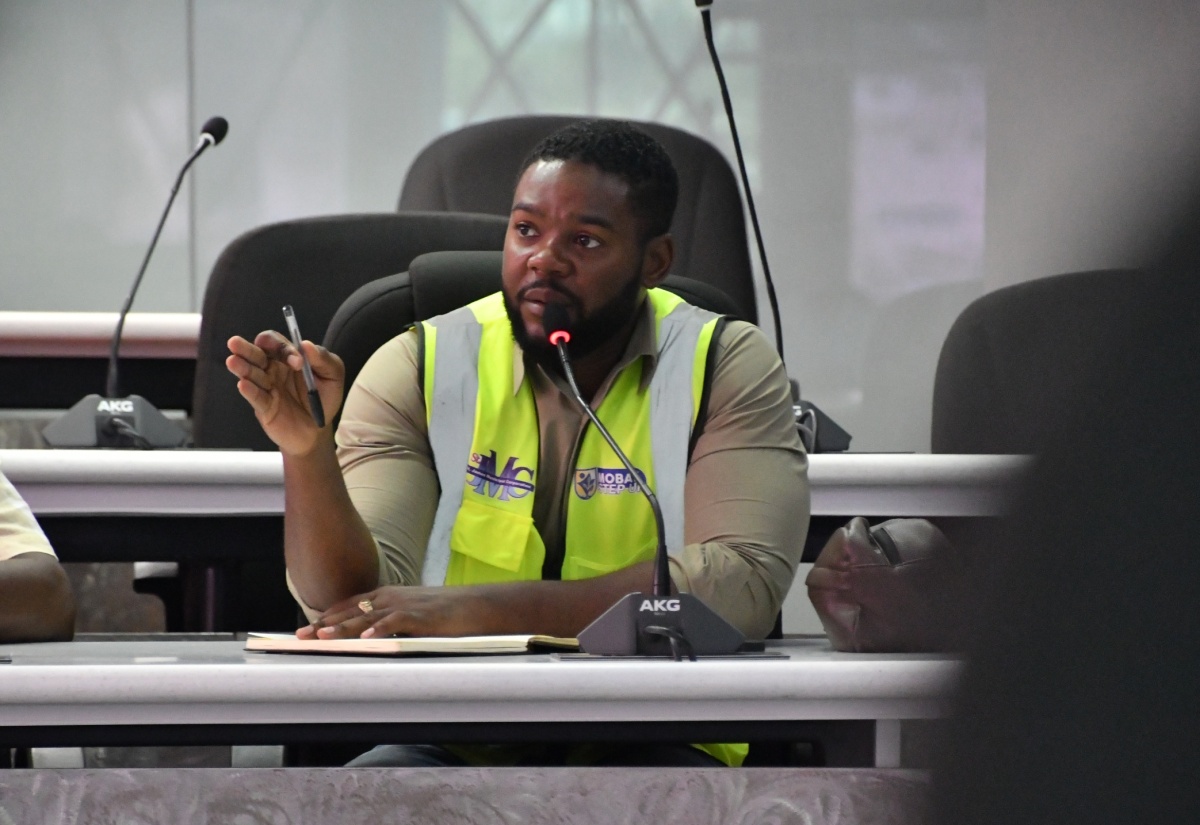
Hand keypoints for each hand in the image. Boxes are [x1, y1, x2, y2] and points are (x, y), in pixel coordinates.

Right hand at [225, 331, 344, 455]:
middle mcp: (273, 369)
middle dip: (246, 348)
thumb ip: (324, 359)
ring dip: (243, 367)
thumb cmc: (324, 398)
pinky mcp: (264, 407)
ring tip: (233, 361)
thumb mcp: (333, 376)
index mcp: (288, 358)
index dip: (281, 347)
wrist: (319, 429)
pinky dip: (249, 390)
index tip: (297, 362)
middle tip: (235, 342)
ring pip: (251, 374)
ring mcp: (266, 387)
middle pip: (256, 354)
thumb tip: (306, 344)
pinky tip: (243, 384)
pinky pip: (255, 397)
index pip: (277, 344)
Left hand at [296, 585, 488, 639]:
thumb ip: (389, 624)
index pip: (349, 606)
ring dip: (344, 627)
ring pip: (367, 616)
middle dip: (325, 624)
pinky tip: (366, 638)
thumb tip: (367, 639)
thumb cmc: (447, 614)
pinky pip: (397, 622)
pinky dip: (380, 629)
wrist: (478, 606)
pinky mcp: (422, 616)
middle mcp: (392, 597)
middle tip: (301, 636)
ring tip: (323, 637)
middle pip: (351, 611)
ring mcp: (406, 605)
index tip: (306, 630)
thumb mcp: (411, 616)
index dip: (327, 618)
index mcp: (388, 597)